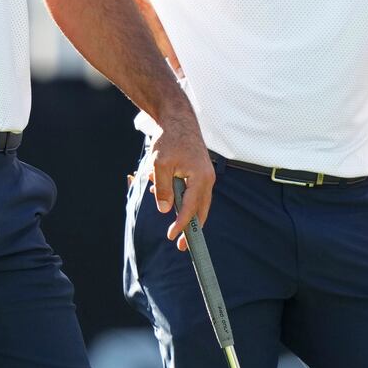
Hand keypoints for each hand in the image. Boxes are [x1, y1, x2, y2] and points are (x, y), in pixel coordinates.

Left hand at [148, 113, 214, 251]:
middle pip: (202, 210)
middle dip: (192, 228)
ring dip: (187, 215)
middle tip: (183, 246)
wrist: (179, 121)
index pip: (191, 208)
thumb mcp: (160, 165)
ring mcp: (206, 176)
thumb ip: (164, 189)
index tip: (172, 236)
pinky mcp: (201, 173)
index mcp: (200, 178)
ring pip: (199, 203)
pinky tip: (169, 201)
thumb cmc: (170, 140)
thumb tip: (166, 210)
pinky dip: (184, 201)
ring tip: (177, 229)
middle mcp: (207, 179)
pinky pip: (195, 193)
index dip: (181, 224)